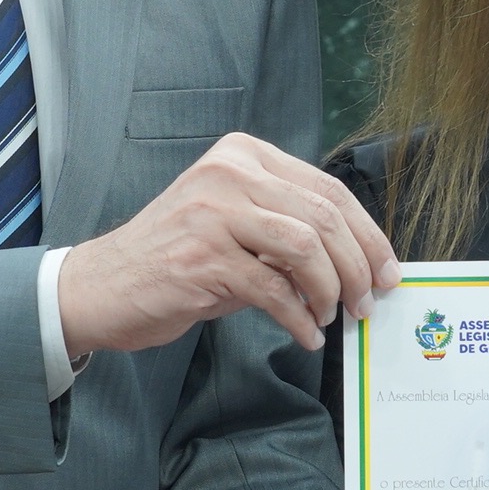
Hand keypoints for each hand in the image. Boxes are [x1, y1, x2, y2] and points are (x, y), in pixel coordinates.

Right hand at [57, 133, 399, 355]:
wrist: (102, 286)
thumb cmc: (174, 259)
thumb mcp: (234, 226)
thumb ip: (287, 231)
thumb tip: (357, 263)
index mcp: (242, 155)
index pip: (327, 188)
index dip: (367, 233)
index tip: (386, 269)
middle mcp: (228, 173)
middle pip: (323, 215)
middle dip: (357, 265)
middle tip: (368, 302)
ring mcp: (212, 212)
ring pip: (305, 246)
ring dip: (331, 290)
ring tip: (333, 316)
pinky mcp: (201, 257)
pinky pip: (273, 289)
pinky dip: (298, 318)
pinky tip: (303, 333)